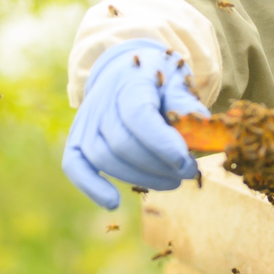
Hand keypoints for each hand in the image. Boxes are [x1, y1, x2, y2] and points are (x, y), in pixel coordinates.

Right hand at [61, 40, 209, 208]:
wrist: (124, 70)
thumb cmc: (156, 80)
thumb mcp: (175, 80)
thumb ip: (185, 102)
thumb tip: (200, 126)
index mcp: (128, 82)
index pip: (138, 116)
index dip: (163, 145)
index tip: (187, 163)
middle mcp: (101, 101)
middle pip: (122, 143)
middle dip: (159, 166)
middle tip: (188, 173)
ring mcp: (85, 121)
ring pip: (103, 158)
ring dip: (139, 177)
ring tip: (171, 181)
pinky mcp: (76, 139)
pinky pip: (74, 165)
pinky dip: (91, 186)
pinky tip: (113, 203)